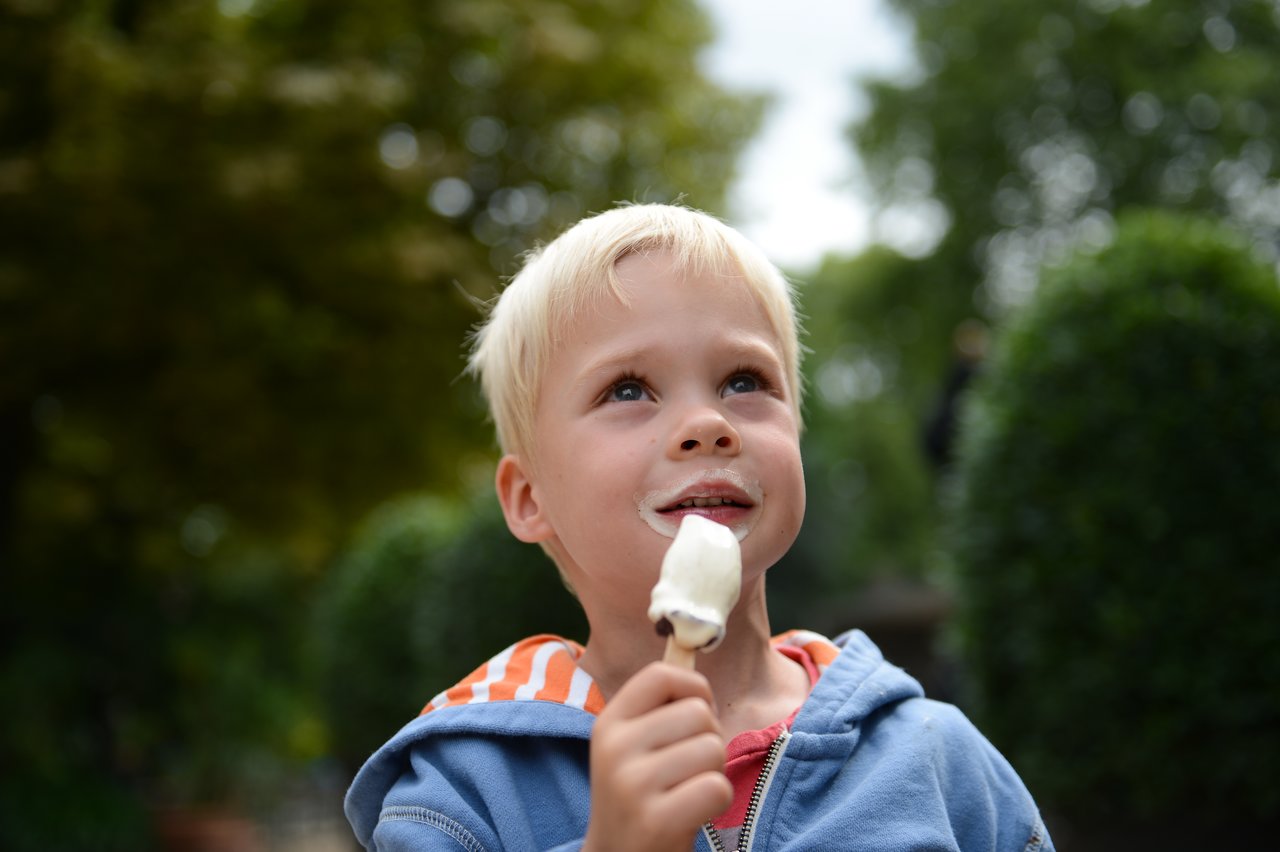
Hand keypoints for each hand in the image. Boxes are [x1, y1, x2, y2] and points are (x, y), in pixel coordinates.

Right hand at [582, 663, 731, 851]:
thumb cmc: (640, 795)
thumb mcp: (632, 746)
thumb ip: (658, 706)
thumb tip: (690, 643)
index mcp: (609, 723)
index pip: (662, 674)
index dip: (694, 688)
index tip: (695, 712)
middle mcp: (615, 748)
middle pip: (699, 713)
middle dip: (709, 738)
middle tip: (687, 767)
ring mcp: (632, 784)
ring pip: (712, 749)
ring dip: (713, 772)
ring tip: (686, 790)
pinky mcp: (655, 820)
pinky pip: (717, 787)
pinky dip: (716, 801)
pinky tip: (692, 812)